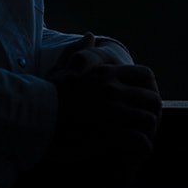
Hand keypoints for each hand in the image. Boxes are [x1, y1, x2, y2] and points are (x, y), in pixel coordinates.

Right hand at [44, 51, 161, 186]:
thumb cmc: (45, 95)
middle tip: (145, 125)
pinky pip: (141, 142)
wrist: (33, 118)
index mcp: (106, 74)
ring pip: (150, 121)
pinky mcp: (111, 135)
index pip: (147, 75)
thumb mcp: (61, 67)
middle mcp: (114, 91)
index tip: (143, 102)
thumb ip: (78, 51)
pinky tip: (135, 152)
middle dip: (151, 112)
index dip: (148, 90)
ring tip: (141, 139)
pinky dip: (141, 148)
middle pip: (153, 99)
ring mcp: (114, 113)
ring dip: (147, 131)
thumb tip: (91, 35)